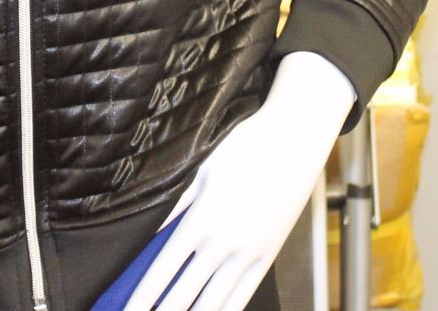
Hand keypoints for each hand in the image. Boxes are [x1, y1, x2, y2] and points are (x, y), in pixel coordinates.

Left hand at [121, 51, 355, 309]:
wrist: (293, 143)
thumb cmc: (244, 148)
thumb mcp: (202, 171)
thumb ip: (176, 206)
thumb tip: (154, 233)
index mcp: (201, 220)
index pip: (164, 269)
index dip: (143, 296)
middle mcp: (224, 243)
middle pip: (186, 294)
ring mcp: (249, 254)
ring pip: (216, 302)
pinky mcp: (269, 256)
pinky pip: (244, 294)